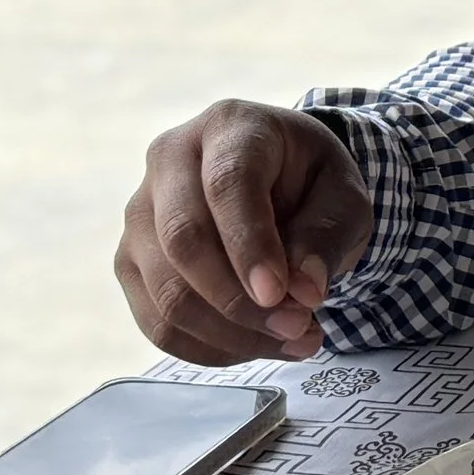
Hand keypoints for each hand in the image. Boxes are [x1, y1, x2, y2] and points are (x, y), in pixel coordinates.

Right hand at [115, 99, 372, 364]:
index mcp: (229, 126)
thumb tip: (303, 290)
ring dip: (231, 334)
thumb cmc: (311, 182)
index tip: (283, 295)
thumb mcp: (343, 196)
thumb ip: (326, 235)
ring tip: (295, 339)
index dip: (251, 244)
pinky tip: (256, 346)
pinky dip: (209, 348)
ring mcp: (140, 213)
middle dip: (241, 301)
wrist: (279, 184)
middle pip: (183, 240)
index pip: (228, 185)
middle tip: (299, 327)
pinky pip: (157, 323)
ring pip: (166, 292)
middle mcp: (169, 161)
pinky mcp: (130, 262)